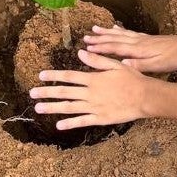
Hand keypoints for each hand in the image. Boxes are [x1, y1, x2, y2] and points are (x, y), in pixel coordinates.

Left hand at [29, 49, 150, 129]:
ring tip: (38, 108)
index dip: (54, 76)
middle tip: (31, 94)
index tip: (41, 76)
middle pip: (64, 92)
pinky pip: (82, 121)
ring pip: (69, 108)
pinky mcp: (100, 118)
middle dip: (46, 92)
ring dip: (52, 108)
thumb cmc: (132, 78)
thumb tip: (81, 52)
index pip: (68, 76)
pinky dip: (69, 123)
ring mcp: (94, 107)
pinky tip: (58, 125)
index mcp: (93, 79)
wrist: (144, 97)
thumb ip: (97, 60)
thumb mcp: (115, 64)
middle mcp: (90, 93)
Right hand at [83, 26, 176, 72]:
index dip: (100, 49)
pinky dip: (119, 30)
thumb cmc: (172, 59)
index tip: (87, 49)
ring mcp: (140, 38)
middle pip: (114, 39)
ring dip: (106, 32)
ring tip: (94, 29)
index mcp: (137, 50)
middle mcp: (136, 41)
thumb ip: (140, 64)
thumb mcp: (158, 66)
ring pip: (119, 34)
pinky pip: (128, 32)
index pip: (115, 48)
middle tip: (85, 38)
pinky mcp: (145, 37)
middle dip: (99, 39)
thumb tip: (123, 63)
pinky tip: (114, 27)